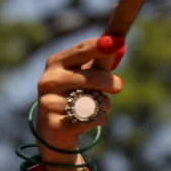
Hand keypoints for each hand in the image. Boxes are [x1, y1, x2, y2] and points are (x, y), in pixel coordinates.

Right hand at [35, 34, 123, 160]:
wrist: (54, 129)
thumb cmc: (74, 95)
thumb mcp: (85, 75)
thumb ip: (101, 60)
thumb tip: (121, 44)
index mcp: (56, 62)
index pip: (83, 51)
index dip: (101, 46)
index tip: (118, 41)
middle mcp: (49, 80)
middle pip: (90, 77)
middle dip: (109, 82)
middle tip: (119, 86)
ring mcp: (49, 102)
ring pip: (92, 101)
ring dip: (103, 105)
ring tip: (96, 108)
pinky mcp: (54, 124)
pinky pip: (90, 120)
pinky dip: (98, 120)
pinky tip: (88, 121)